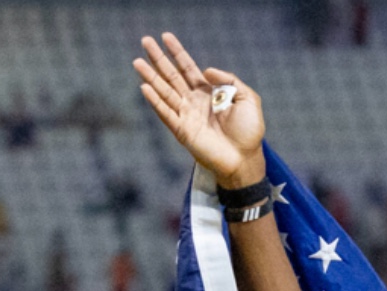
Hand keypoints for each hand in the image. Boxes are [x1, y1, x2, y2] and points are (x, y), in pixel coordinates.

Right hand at [133, 32, 265, 186]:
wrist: (245, 158)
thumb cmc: (248, 131)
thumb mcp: (248, 99)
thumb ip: (230, 80)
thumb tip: (206, 70)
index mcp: (208, 93)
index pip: (189, 68)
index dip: (178, 53)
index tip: (166, 36)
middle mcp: (193, 102)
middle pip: (172, 76)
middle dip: (159, 58)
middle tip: (145, 40)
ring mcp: (186, 115)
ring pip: (164, 91)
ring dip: (150, 77)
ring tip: (137, 61)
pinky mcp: (182, 130)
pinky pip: (166, 113)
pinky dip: (155, 101)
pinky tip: (145, 87)